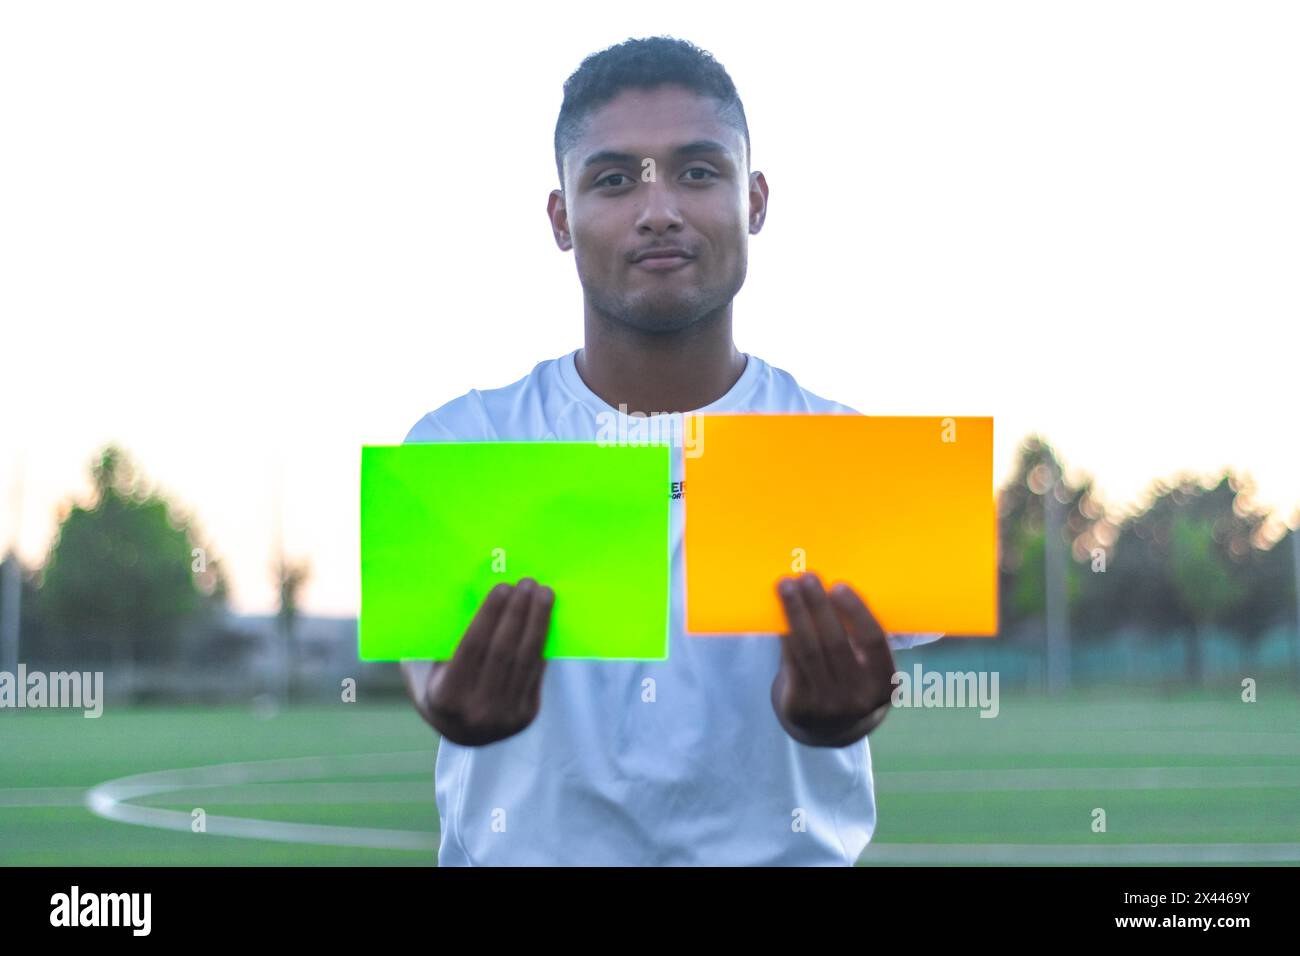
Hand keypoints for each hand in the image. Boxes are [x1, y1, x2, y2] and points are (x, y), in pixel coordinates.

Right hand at [421, 578, 554, 745]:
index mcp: (445, 697)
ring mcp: (505, 716)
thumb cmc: (437, 686)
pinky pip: (537, 670)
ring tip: (544, 593)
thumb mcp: (423, 667)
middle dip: (518, 612)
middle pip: (504, 650)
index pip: (473, 645)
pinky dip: (542, 641)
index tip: (503, 586)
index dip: (490, 614)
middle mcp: (477, 710)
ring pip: (526, 659)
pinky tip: (545, 617)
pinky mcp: (526, 714)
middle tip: (527, 582)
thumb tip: (460, 594)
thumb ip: (434, 641)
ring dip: (538, 621)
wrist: (461, 733)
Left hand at [771, 572, 895, 746]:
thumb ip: (859, 635)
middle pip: (835, 643)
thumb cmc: (852, 678)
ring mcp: (828, 704)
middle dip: (818, 606)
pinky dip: (785, 634)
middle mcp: (859, 697)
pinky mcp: (800, 705)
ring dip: (795, 613)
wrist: (831, 725)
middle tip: (806, 576)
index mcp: (885, 682)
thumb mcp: (869, 666)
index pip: (874, 641)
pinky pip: (791, 661)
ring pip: (809, 650)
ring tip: (786, 586)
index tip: (839, 585)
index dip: (856, 611)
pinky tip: (780, 612)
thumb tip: (832, 586)